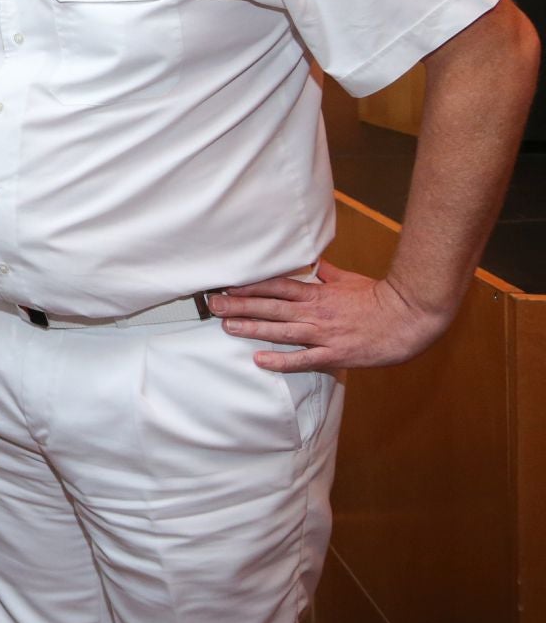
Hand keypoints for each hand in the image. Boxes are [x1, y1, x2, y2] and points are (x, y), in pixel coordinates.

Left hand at [210, 260, 454, 371]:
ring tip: (227, 327)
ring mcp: (324, 334)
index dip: (250, 286)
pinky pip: (303, 360)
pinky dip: (280, 361)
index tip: (227, 285)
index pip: (277, 286)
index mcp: (318, 293)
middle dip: (240, 305)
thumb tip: (313, 261)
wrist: (409, 318)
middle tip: (214, 304)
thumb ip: (327, 273)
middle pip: (271, 307)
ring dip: (252, 328)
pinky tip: (259, 360)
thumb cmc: (380, 298)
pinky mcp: (334, 355)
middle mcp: (316, 313)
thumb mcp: (350, 279)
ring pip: (280, 331)